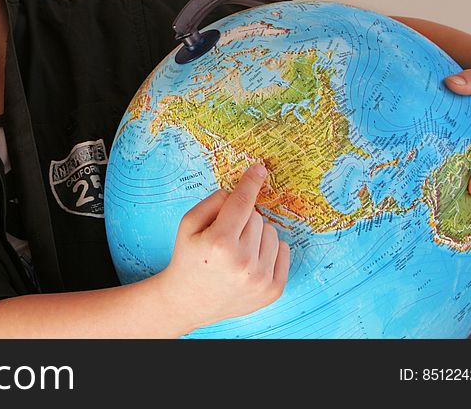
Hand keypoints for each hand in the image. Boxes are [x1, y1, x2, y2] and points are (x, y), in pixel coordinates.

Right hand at [157, 164, 289, 332]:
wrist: (188, 301)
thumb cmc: (188, 257)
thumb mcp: (187, 225)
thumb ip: (212, 202)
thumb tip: (239, 192)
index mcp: (220, 243)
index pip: (242, 203)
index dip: (251, 183)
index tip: (259, 169)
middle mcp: (243, 262)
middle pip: (256, 216)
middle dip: (242, 219)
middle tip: (225, 235)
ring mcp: (260, 278)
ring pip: (271, 232)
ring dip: (256, 235)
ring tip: (237, 250)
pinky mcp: (273, 290)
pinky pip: (283, 250)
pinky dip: (269, 249)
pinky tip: (250, 259)